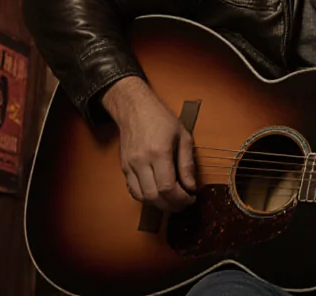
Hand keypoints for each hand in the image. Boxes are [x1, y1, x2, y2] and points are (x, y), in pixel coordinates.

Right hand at [101, 76, 196, 211]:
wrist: (135, 109)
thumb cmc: (161, 119)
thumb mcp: (182, 136)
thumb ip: (187, 163)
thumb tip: (191, 187)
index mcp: (158, 152)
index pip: (168, 187)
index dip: (181, 199)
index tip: (191, 198)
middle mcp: (141, 161)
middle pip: (154, 197)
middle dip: (172, 206)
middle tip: (184, 204)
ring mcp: (130, 166)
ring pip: (143, 197)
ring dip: (159, 205)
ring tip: (172, 201)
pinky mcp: (124, 168)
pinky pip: (134, 191)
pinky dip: (146, 197)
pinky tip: (158, 194)